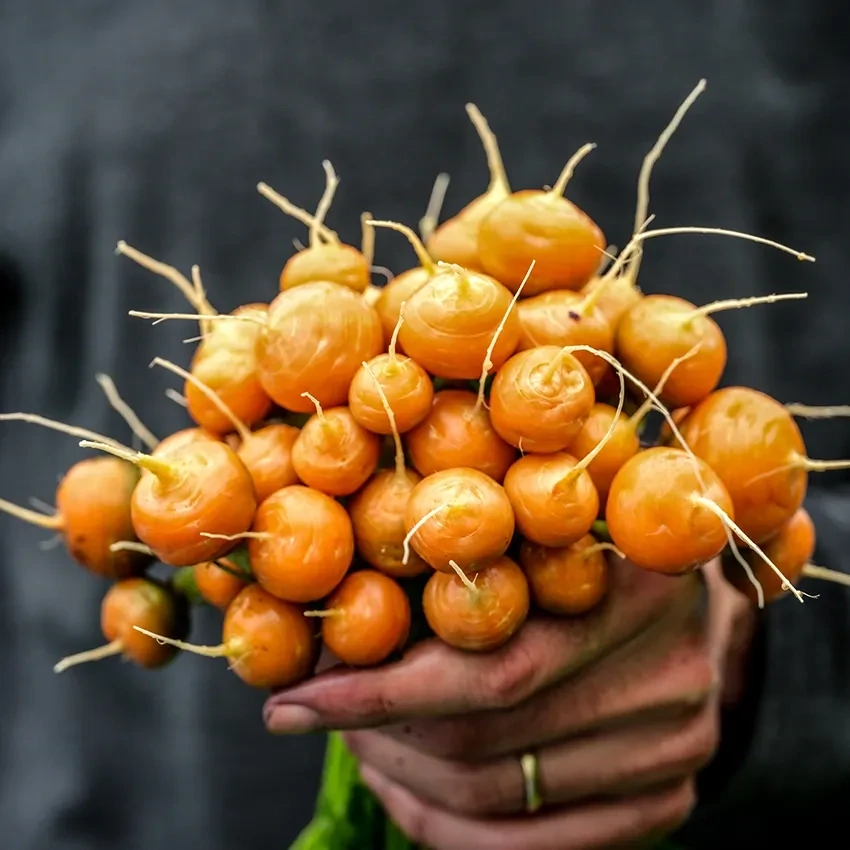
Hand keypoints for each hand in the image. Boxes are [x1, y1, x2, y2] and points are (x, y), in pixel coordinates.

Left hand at [265, 558, 754, 849]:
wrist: (681, 598)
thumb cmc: (584, 546)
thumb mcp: (531, 525)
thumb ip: (462, 558)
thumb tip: (331, 606)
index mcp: (638, 580)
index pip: (490, 663)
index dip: (379, 687)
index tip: (292, 696)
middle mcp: (673, 672)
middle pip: (485, 736)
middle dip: (376, 730)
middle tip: (315, 709)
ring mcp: (680, 746)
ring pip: (497, 796)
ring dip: (401, 774)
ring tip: (356, 736)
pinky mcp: (667, 798)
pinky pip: (531, 845)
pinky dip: (445, 824)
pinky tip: (403, 785)